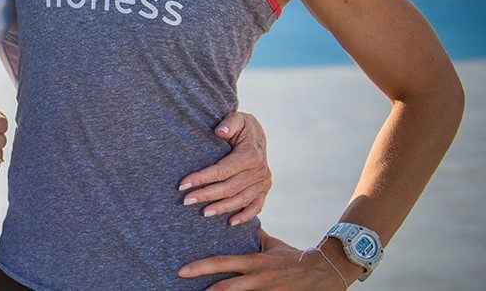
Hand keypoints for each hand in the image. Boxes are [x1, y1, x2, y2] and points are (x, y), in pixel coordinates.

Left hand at [178, 111, 270, 224]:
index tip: (183, 184)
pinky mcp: (264, 189)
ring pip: (240, 200)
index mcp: (250, 155)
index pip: (222, 171)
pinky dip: (245, 216)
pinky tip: (230, 223)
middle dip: (206, 195)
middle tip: (186, 201)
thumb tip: (220, 132)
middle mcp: (259, 170)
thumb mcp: (237, 118)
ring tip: (203, 213)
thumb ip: (229, 122)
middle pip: (229, 188)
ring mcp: (263, 182)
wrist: (256, 133)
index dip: (202, 178)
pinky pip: (256, 206)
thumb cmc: (241, 125)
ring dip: (222, 208)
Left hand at [178, 230, 348, 289]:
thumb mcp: (271, 244)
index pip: (224, 263)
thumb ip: (253, 237)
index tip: (183, 270)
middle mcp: (259, 279)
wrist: (324, 271)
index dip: (202, 267)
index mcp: (255, 261)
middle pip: (226, 287)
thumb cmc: (294, 257)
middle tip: (183, 288)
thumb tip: (237, 223)